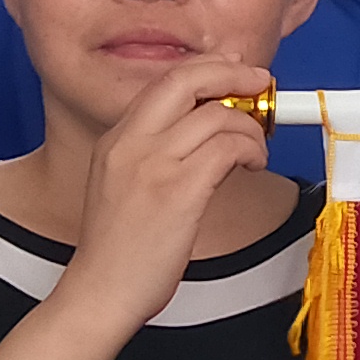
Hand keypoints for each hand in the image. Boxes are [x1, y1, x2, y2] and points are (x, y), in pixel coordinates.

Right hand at [56, 59, 277, 328]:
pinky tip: (252, 165)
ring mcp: (152, 166)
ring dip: (250, 126)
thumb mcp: (121, 184)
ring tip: (256, 149)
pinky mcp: (178, 192)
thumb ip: (153, 151)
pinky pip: (228, 148)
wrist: (100, 292)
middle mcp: (130, 144)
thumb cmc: (119, 249)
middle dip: (231, 72)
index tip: (234, 67)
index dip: (205, 68)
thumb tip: (206, 125)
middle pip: (185, 80)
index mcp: (115, 139)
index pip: (164, 82)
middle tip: (259, 81)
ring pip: (217, 115)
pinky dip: (251, 149)